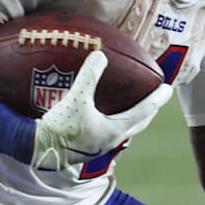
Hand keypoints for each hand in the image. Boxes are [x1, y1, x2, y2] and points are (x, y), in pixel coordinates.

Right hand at [31, 51, 172, 170]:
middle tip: (156, 98)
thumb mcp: (76, 98)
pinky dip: (113, 121)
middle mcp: (111, 140)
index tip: (168, 89)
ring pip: (122, 130)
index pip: (144, 111)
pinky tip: (103, 115)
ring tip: (132, 106)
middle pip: (137, 123)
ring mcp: (98, 146)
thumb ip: (89, 76)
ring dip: (131, 118)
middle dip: (148, 110)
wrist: (36, 149)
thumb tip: (101, 55)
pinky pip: (107, 132)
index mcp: (115, 130)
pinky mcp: (86, 148)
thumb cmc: (60, 126)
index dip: (157, 99)